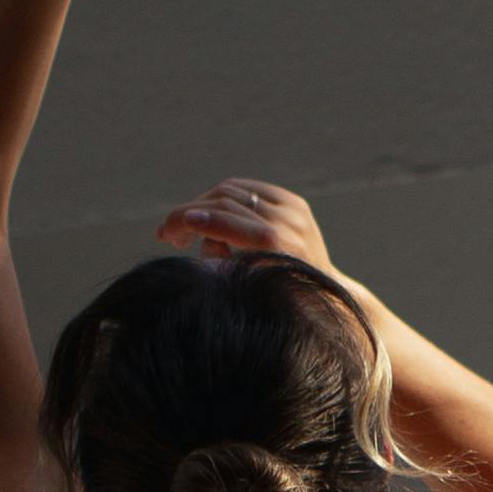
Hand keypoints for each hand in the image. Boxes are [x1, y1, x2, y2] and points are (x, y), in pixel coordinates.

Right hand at [158, 176, 338, 278]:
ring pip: (231, 191)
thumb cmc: (282, 302)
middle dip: (188, 214)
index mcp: (279, 244)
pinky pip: (245, 189)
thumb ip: (221, 261)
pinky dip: (220, 199)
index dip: (193, 220)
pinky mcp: (293, 202)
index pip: (227, 219)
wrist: (327, 295)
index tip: (168, 230)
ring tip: (183, 228)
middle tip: (165, 233)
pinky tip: (206, 215)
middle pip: (226, 201)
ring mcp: (293, 208)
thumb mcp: (245, 287)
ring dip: (200, 206)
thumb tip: (204, 237)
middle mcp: (289, 221)